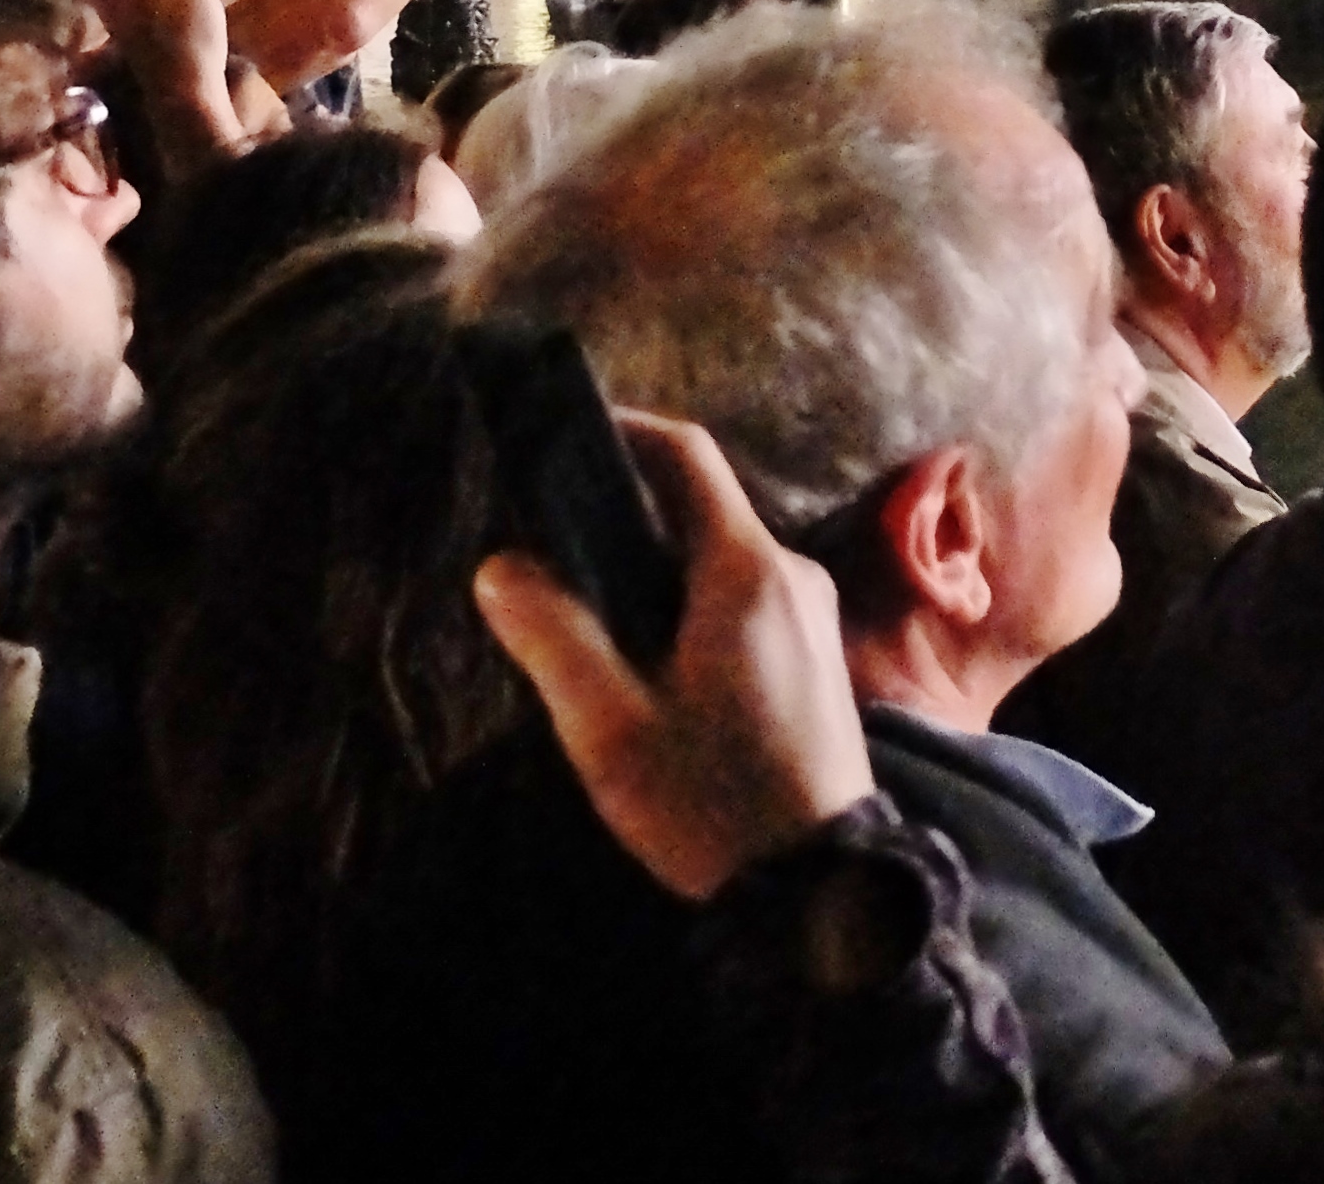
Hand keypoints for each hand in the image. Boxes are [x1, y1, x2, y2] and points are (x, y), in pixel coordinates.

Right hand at [472, 411, 873, 900]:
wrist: (820, 890)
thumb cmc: (712, 804)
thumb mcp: (611, 729)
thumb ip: (553, 637)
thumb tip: (502, 565)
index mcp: (746, 571)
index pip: (686, 456)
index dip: (624, 432)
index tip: (563, 440)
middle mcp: (791, 575)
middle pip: (700, 507)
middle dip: (625, 511)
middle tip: (550, 543)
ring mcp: (811, 617)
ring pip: (719, 558)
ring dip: (655, 565)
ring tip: (584, 612)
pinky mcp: (815, 658)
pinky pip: (743, 598)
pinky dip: (688, 601)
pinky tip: (644, 659)